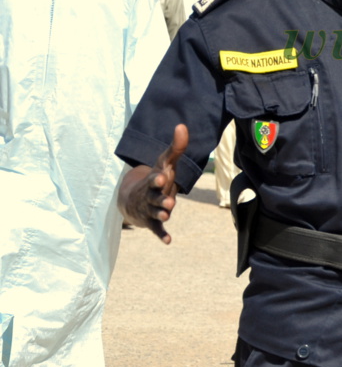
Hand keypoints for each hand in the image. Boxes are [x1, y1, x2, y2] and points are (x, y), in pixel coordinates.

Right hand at [118, 124, 187, 244]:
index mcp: (153, 181)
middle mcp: (150, 196)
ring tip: (169, 214)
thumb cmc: (156, 178)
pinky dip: (161, 234)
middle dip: (161, 199)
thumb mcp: (165, 163)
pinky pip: (156, 228)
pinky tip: (168, 241)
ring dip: (162, 213)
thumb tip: (182, 125)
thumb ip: (176, 147)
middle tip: (169, 201)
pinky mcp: (152, 221)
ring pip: (155, 212)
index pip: (154, 180)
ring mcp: (150, 209)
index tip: (162, 177)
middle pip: (154, 198)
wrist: (135, 198)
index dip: (158, 179)